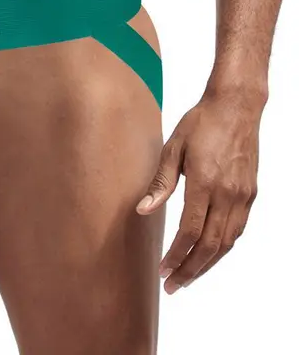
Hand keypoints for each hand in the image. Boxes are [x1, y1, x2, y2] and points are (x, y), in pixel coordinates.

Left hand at [136, 88, 261, 293]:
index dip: (175, 255)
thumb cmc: (200, 123)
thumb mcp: (173, 149)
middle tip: (173, 286)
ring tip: (189, 277)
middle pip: (210, 245)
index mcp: (204, 182)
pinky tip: (209, 253)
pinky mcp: (250, 194)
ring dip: (208, 264)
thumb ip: (160, 183)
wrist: (235, 107)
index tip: (162, 271)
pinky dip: (223, 247)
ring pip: (227, 242)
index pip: (190, 231)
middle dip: (190, 270)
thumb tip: (143, 210)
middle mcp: (227, 194)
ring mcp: (242, 196)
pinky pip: (237, 230)